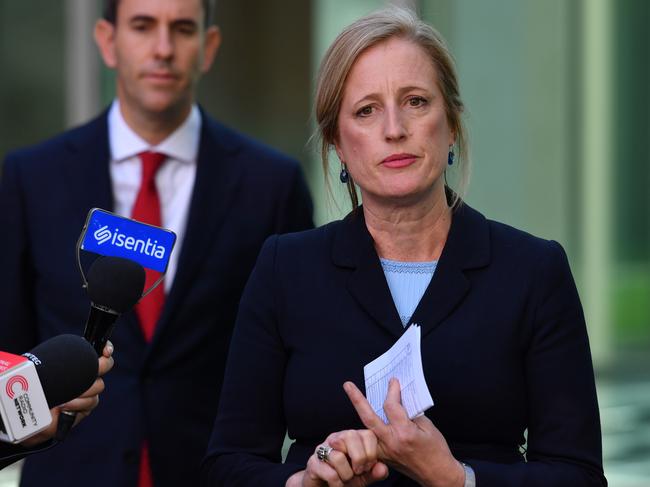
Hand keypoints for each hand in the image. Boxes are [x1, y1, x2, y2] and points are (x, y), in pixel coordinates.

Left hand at [20, 341, 114, 446]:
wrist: (32, 416)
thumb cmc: (36, 391)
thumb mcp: (48, 371)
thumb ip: (61, 361)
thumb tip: (70, 356)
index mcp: (78, 362)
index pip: (99, 349)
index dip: (107, 348)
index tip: (105, 352)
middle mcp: (85, 375)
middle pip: (106, 365)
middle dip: (100, 367)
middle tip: (89, 372)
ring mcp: (88, 391)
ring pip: (99, 385)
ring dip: (84, 390)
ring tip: (65, 396)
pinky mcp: (87, 406)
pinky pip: (92, 401)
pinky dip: (78, 403)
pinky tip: (66, 405)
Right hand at [285, 430, 388, 486]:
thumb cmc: (346, 479)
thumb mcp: (364, 476)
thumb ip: (375, 472)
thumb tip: (382, 468)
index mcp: (352, 438)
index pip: (367, 434)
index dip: (372, 453)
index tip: (368, 467)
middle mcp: (336, 438)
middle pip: (350, 436)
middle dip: (360, 459)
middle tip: (358, 472)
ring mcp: (322, 449)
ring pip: (338, 456)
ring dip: (346, 475)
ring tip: (345, 479)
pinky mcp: (313, 463)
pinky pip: (329, 473)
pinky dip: (337, 484)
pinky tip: (337, 485)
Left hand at [343, 379, 464, 486]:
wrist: (437, 475)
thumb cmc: (437, 451)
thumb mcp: (428, 427)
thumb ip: (412, 412)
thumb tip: (401, 400)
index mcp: (404, 433)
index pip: (391, 406)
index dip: (392, 390)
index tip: (393, 381)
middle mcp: (391, 442)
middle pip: (368, 417)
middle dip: (357, 399)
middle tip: (347, 385)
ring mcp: (385, 451)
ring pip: (367, 428)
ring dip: (360, 413)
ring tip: (354, 396)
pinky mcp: (384, 457)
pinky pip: (372, 439)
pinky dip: (369, 427)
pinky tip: (369, 416)